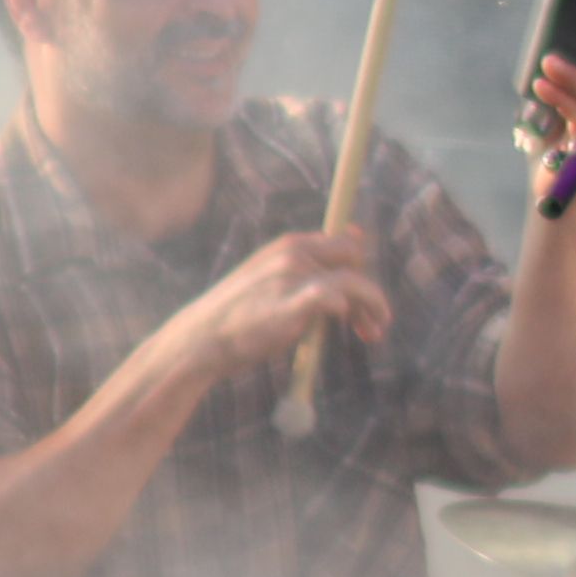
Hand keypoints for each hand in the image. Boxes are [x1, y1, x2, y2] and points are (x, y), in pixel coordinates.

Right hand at [184, 227, 390, 385]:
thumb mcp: (273, 278)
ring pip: (355, 282)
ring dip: (373, 308)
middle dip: (370, 290)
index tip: (363, 297)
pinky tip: (343, 323)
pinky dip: (346, 310)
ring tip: (373, 333)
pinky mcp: (291, 303)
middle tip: (371, 324)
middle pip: (356, 259)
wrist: (202, 340)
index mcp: (290, 245)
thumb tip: (356, 236)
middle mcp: (293, 254)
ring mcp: (292, 277)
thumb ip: (309, 264)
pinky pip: (335, 297)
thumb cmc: (240, 314)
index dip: (360, 269)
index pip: (346, 242)